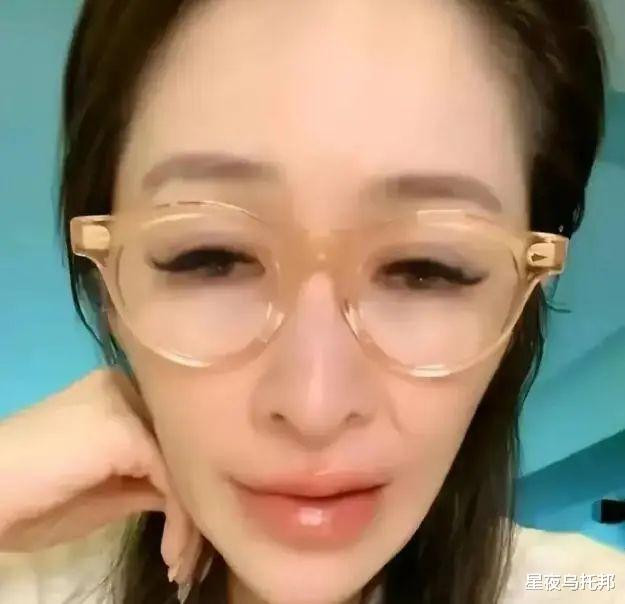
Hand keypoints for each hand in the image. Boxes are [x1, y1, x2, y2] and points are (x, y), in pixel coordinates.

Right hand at [0, 368, 202, 584]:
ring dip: (190, 521)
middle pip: (180, 449)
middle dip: (193, 504)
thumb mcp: (105, 491)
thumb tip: (189, 494)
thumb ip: (148, 482)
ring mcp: (126, 404)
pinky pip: (169, 478)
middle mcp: (127, 388)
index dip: (186, 486)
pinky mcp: (125, 431)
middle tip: (190, 556)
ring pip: (181, 463)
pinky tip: (171, 553)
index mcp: (120, 394)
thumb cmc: (33, 498)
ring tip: (182, 564)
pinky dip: (179, 521)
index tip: (187, 534)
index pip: (170, 439)